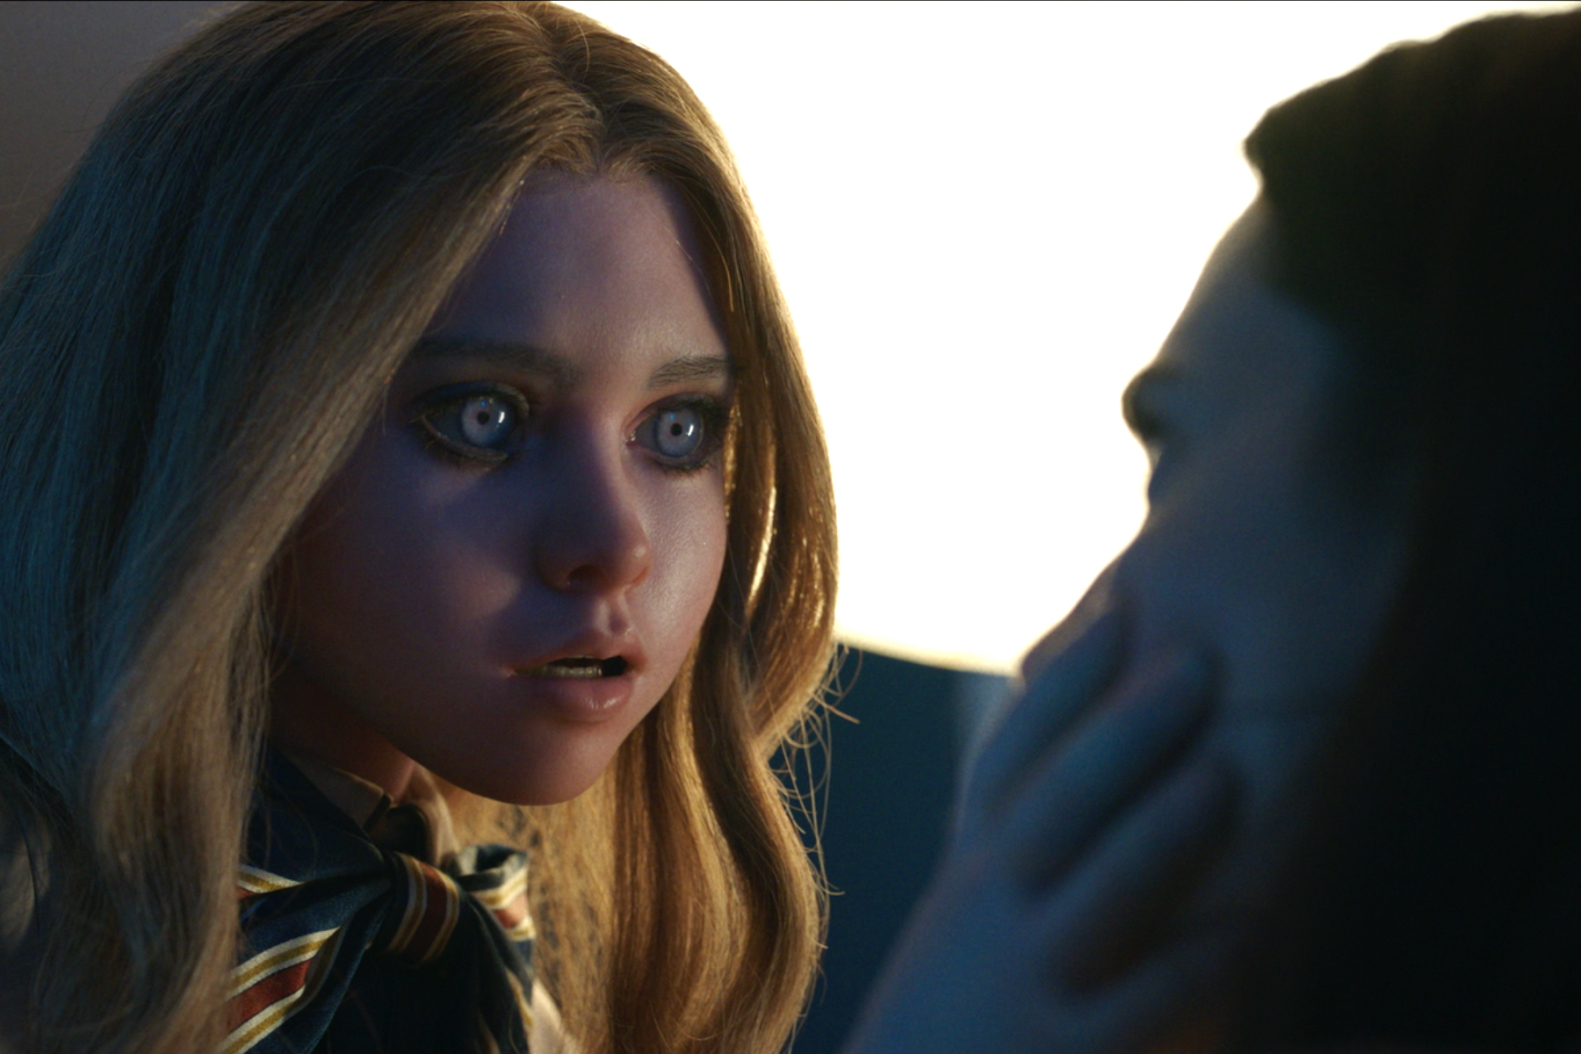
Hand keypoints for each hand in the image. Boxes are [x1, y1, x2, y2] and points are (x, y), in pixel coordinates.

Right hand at [841, 604, 1239, 1053]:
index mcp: (975, 870)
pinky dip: (1193, 967)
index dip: (1067, 679)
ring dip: (1157, 829)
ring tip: (1224, 772)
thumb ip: (1020, 837)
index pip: (1014, 754)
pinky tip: (1255, 931)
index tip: (1123, 604)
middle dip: (1123, 728)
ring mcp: (1023, 984)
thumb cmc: (960, 1010)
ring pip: (1091, 893)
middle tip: (1198, 660)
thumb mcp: (970, 912)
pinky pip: (1135, 1007)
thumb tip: (1079, 740)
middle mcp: (988, 913)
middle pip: (1053, 802)